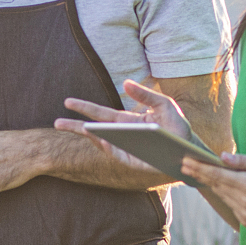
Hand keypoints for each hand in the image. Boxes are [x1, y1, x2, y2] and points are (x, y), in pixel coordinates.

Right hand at [55, 79, 194, 176]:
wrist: (189, 150)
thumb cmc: (177, 127)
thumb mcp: (164, 105)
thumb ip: (145, 94)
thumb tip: (124, 83)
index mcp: (127, 120)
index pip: (101, 113)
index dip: (85, 108)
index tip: (68, 102)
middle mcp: (123, 134)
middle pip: (95, 129)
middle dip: (76, 126)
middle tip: (56, 123)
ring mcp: (126, 148)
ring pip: (102, 143)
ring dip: (90, 136)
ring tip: (79, 129)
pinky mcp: (133, 161)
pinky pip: (116, 154)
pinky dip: (107, 147)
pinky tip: (100, 139)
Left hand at [181, 152, 245, 227]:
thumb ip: (241, 161)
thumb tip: (221, 157)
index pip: (217, 175)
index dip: (200, 168)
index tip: (186, 162)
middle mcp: (244, 202)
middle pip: (216, 186)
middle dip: (200, 174)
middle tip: (185, 165)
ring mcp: (244, 214)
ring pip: (221, 196)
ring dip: (211, 184)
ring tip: (198, 172)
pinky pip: (230, 205)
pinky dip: (225, 194)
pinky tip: (220, 186)